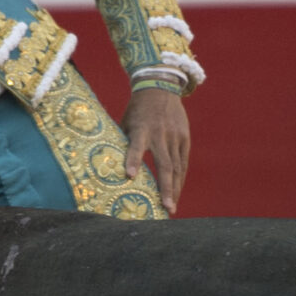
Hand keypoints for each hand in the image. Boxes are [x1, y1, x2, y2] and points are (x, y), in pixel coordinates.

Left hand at [123, 87, 189, 212]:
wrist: (160, 88)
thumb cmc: (137, 110)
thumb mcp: (126, 122)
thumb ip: (124, 143)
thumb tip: (111, 167)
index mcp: (141, 128)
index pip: (136, 145)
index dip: (133, 160)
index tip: (129, 176)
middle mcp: (160, 134)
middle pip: (165, 165)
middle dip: (165, 188)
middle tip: (166, 208)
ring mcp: (175, 136)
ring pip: (177, 167)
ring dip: (175, 188)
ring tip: (172, 207)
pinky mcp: (184, 137)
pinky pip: (183, 162)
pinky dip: (180, 178)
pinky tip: (177, 192)